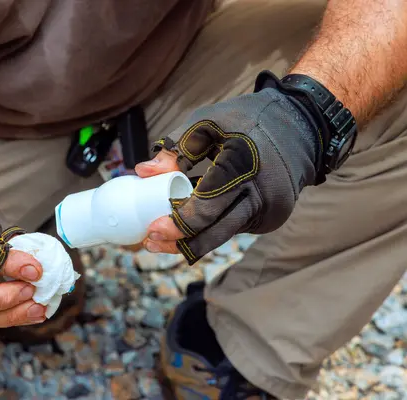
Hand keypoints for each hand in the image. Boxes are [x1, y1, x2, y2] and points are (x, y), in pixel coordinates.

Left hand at [136, 82, 321, 264]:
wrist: (303, 126)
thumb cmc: (250, 120)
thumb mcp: (209, 121)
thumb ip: (175, 148)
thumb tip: (142, 173)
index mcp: (243, 165)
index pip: (206, 207)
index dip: (177, 224)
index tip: (152, 230)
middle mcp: (262, 194)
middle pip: (215, 232)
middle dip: (180, 243)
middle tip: (151, 243)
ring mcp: (271, 211)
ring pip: (223, 234)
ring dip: (194, 238)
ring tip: (165, 237)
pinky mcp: (272, 219)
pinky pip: (235, 226)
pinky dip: (213, 225)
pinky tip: (196, 219)